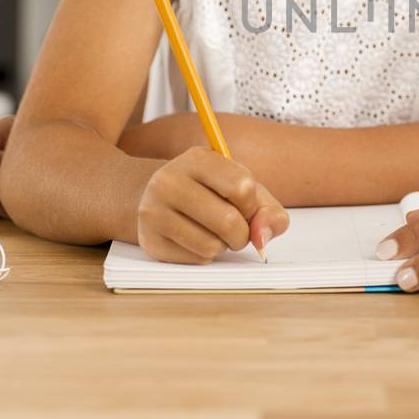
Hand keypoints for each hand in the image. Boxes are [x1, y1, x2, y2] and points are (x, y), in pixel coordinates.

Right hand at [137, 147, 291, 264]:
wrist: (161, 199)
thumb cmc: (212, 193)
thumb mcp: (243, 190)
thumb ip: (268, 211)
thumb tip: (262, 239)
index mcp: (197, 159)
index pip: (242, 187)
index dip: (251, 204)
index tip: (244, 205)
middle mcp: (169, 181)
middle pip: (228, 221)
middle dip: (242, 234)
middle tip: (235, 229)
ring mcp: (154, 211)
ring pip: (211, 245)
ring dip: (223, 246)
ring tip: (214, 233)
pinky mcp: (150, 241)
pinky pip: (195, 259)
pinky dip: (205, 255)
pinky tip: (196, 240)